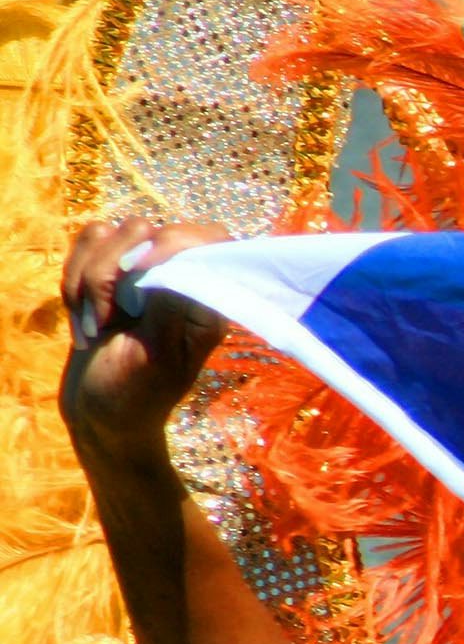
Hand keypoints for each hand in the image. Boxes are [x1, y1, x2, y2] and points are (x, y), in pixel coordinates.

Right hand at [59, 217, 232, 469]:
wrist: (100, 413)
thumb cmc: (134, 394)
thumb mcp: (155, 355)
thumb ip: (168, 306)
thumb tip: (173, 259)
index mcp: (208, 300)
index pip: (209, 237)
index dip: (173, 241)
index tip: (135, 273)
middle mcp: (181, 279)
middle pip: (147, 230)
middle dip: (110, 273)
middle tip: (106, 322)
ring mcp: (144, 272)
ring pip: (111, 234)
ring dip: (88, 280)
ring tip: (94, 325)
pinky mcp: (111, 271)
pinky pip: (89, 243)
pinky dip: (74, 276)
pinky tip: (81, 314)